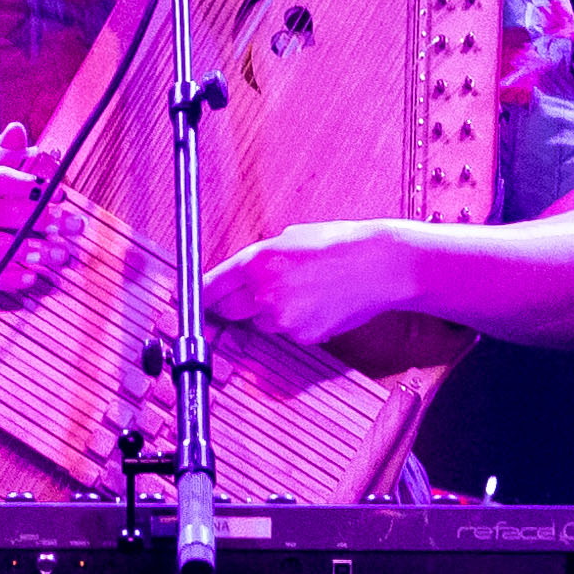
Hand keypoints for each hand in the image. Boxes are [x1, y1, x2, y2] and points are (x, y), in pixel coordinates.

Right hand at [0, 122, 75, 304]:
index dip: (31, 185)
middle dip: (39, 219)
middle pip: (1, 212)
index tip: (61, 194)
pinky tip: (31, 278)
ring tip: (55, 254)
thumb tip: (18, 128)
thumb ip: (0, 161)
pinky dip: (8, 277)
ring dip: (27, 249)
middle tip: (69, 227)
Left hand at [203, 219, 422, 344]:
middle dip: (227, 304)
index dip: (199, 295)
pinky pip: (283, 332)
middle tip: (240, 295)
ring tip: (295, 291)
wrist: (381, 266)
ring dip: (262, 313)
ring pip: (255, 322)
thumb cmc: (340, 244)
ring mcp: (282, 318)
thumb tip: (238, 274)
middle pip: (225, 310)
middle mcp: (264, 292)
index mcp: (257, 261)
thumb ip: (259, 258)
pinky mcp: (302, 336)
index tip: (191, 300)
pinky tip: (313, 303)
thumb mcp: (290, 237)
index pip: (209, 286)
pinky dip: (290, 322)